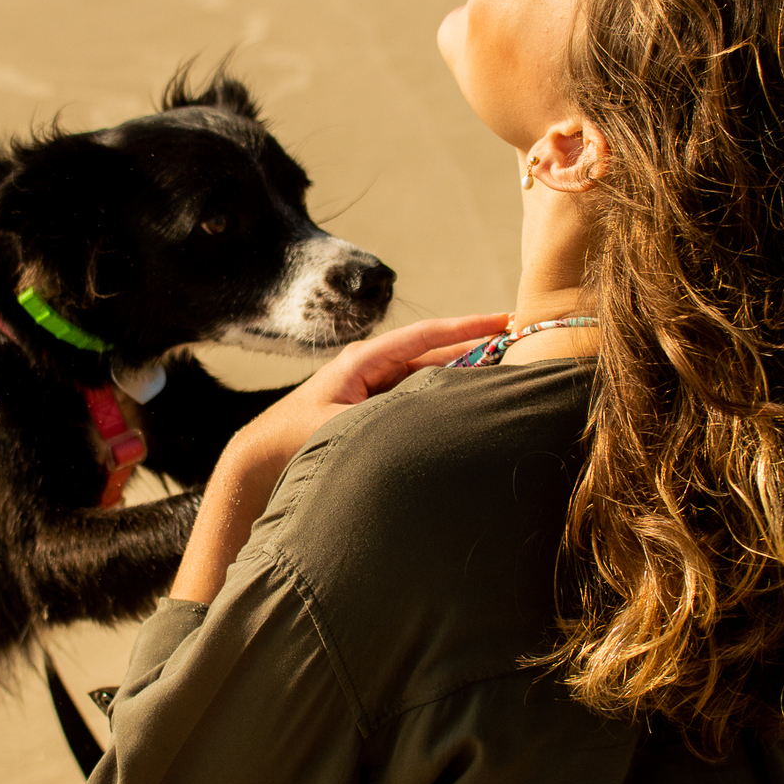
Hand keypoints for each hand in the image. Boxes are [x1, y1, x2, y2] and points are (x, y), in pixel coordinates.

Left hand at [172, 312, 508, 602]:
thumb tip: (436, 407)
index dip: (468, 327)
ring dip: (464, 376)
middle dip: (477, 351)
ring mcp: (375, 388)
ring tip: (508, 376)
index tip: (505, 321)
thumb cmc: (295, 443)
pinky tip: (472, 407)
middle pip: (435, 354)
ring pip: (430, 377)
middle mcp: (372, 368)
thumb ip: (386, 416)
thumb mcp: (343, 428)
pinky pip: (419, 398)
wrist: (261, 463)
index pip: (426, 337)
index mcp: (363, 361)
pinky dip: (446, 398)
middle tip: (523, 349)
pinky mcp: (375, 409)